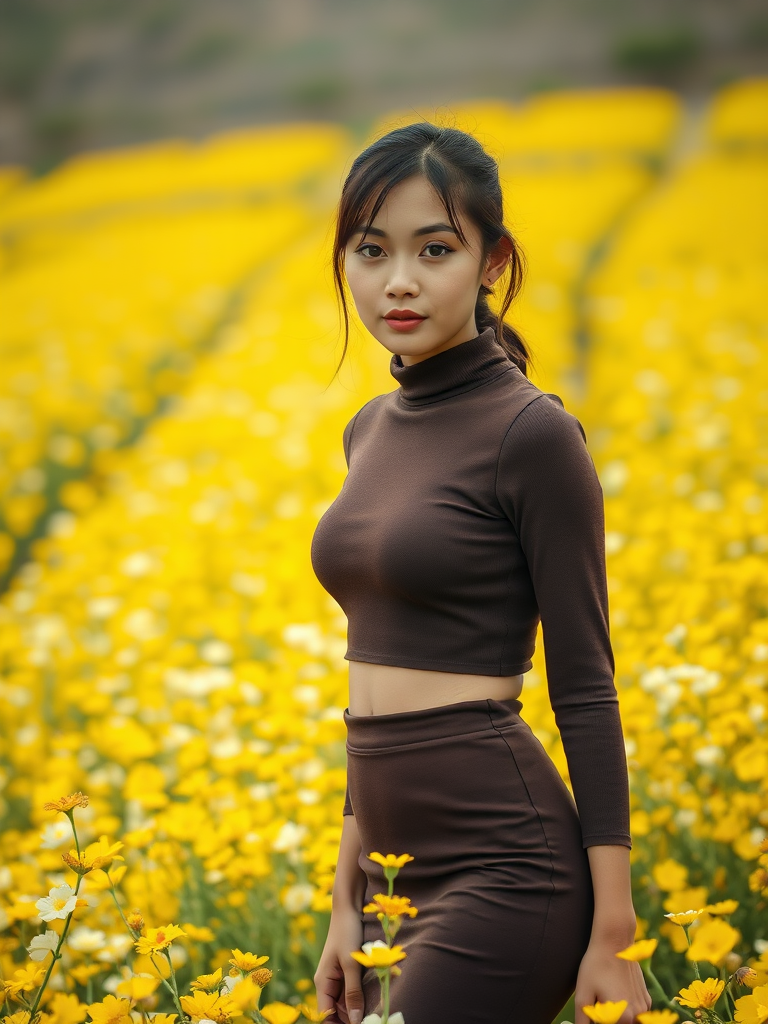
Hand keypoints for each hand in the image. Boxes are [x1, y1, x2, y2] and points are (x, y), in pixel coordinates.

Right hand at [314, 905, 365, 1023]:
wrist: (348, 908)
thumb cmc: (347, 931)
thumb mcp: (351, 963)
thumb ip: (353, 992)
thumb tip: (354, 1021)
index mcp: (323, 983)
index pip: (325, 1016)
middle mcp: (327, 983)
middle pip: (336, 1012)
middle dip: (350, 1018)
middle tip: (370, 1019)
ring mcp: (337, 978)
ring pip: (345, 1003)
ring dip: (357, 1008)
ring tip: (373, 1012)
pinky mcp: (346, 971)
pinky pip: (351, 991)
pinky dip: (360, 996)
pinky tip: (372, 999)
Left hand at [573, 938, 651, 1023]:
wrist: (615, 941)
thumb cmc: (597, 965)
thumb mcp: (583, 994)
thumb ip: (583, 1020)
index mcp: (622, 1017)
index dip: (597, 1020)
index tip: (595, 1009)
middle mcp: (637, 1015)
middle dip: (607, 1019)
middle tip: (598, 1002)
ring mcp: (644, 1007)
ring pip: (628, 1022)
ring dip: (617, 1016)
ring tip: (605, 995)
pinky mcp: (646, 999)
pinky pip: (635, 1014)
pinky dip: (625, 1009)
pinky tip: (615, 991)